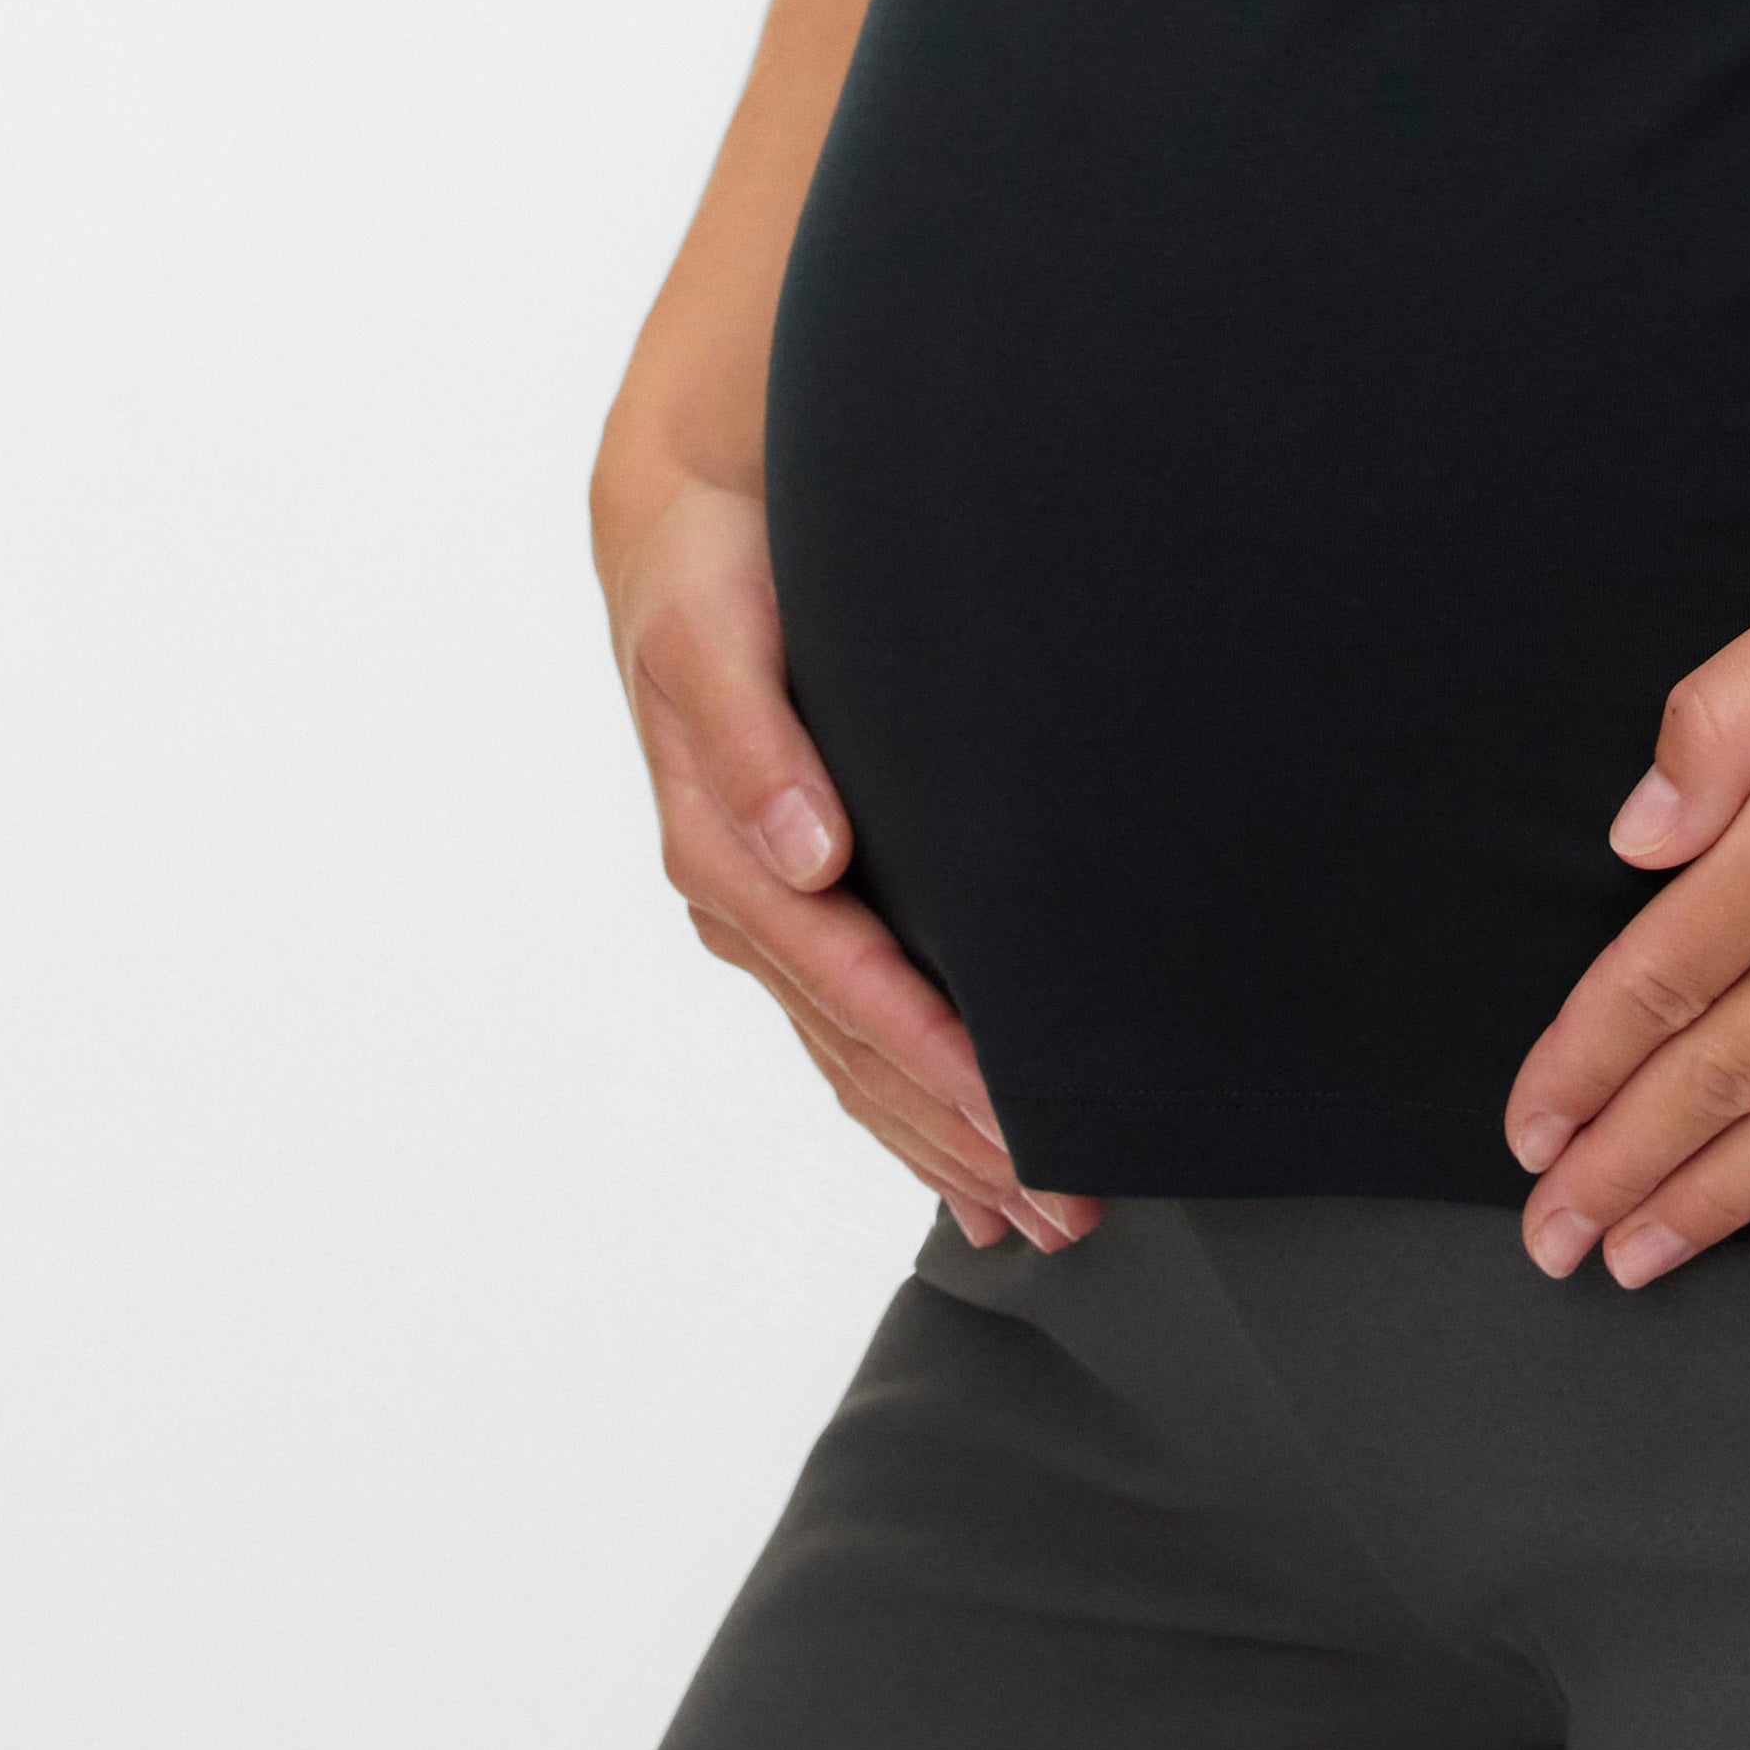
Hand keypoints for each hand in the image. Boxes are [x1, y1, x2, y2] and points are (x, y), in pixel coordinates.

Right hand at [599, 463, 1099, 1255]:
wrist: (680, 531)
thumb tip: (808, 854)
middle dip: (964, 1137)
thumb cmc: (703, 581)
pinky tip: (964, 1171)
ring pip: (862, 1062)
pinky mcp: (800, 901)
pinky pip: (855, 1030)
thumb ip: (750, 742)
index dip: (935, 1060)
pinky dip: (911, 1105)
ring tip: (1043, 1218)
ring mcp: (772, 913)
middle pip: (863, 1053)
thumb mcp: (708, 639)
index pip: (850, 985)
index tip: (1020, 1120)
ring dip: (948, 1144)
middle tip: (1068, 1211)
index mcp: (725, 855)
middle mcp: (749, 903)